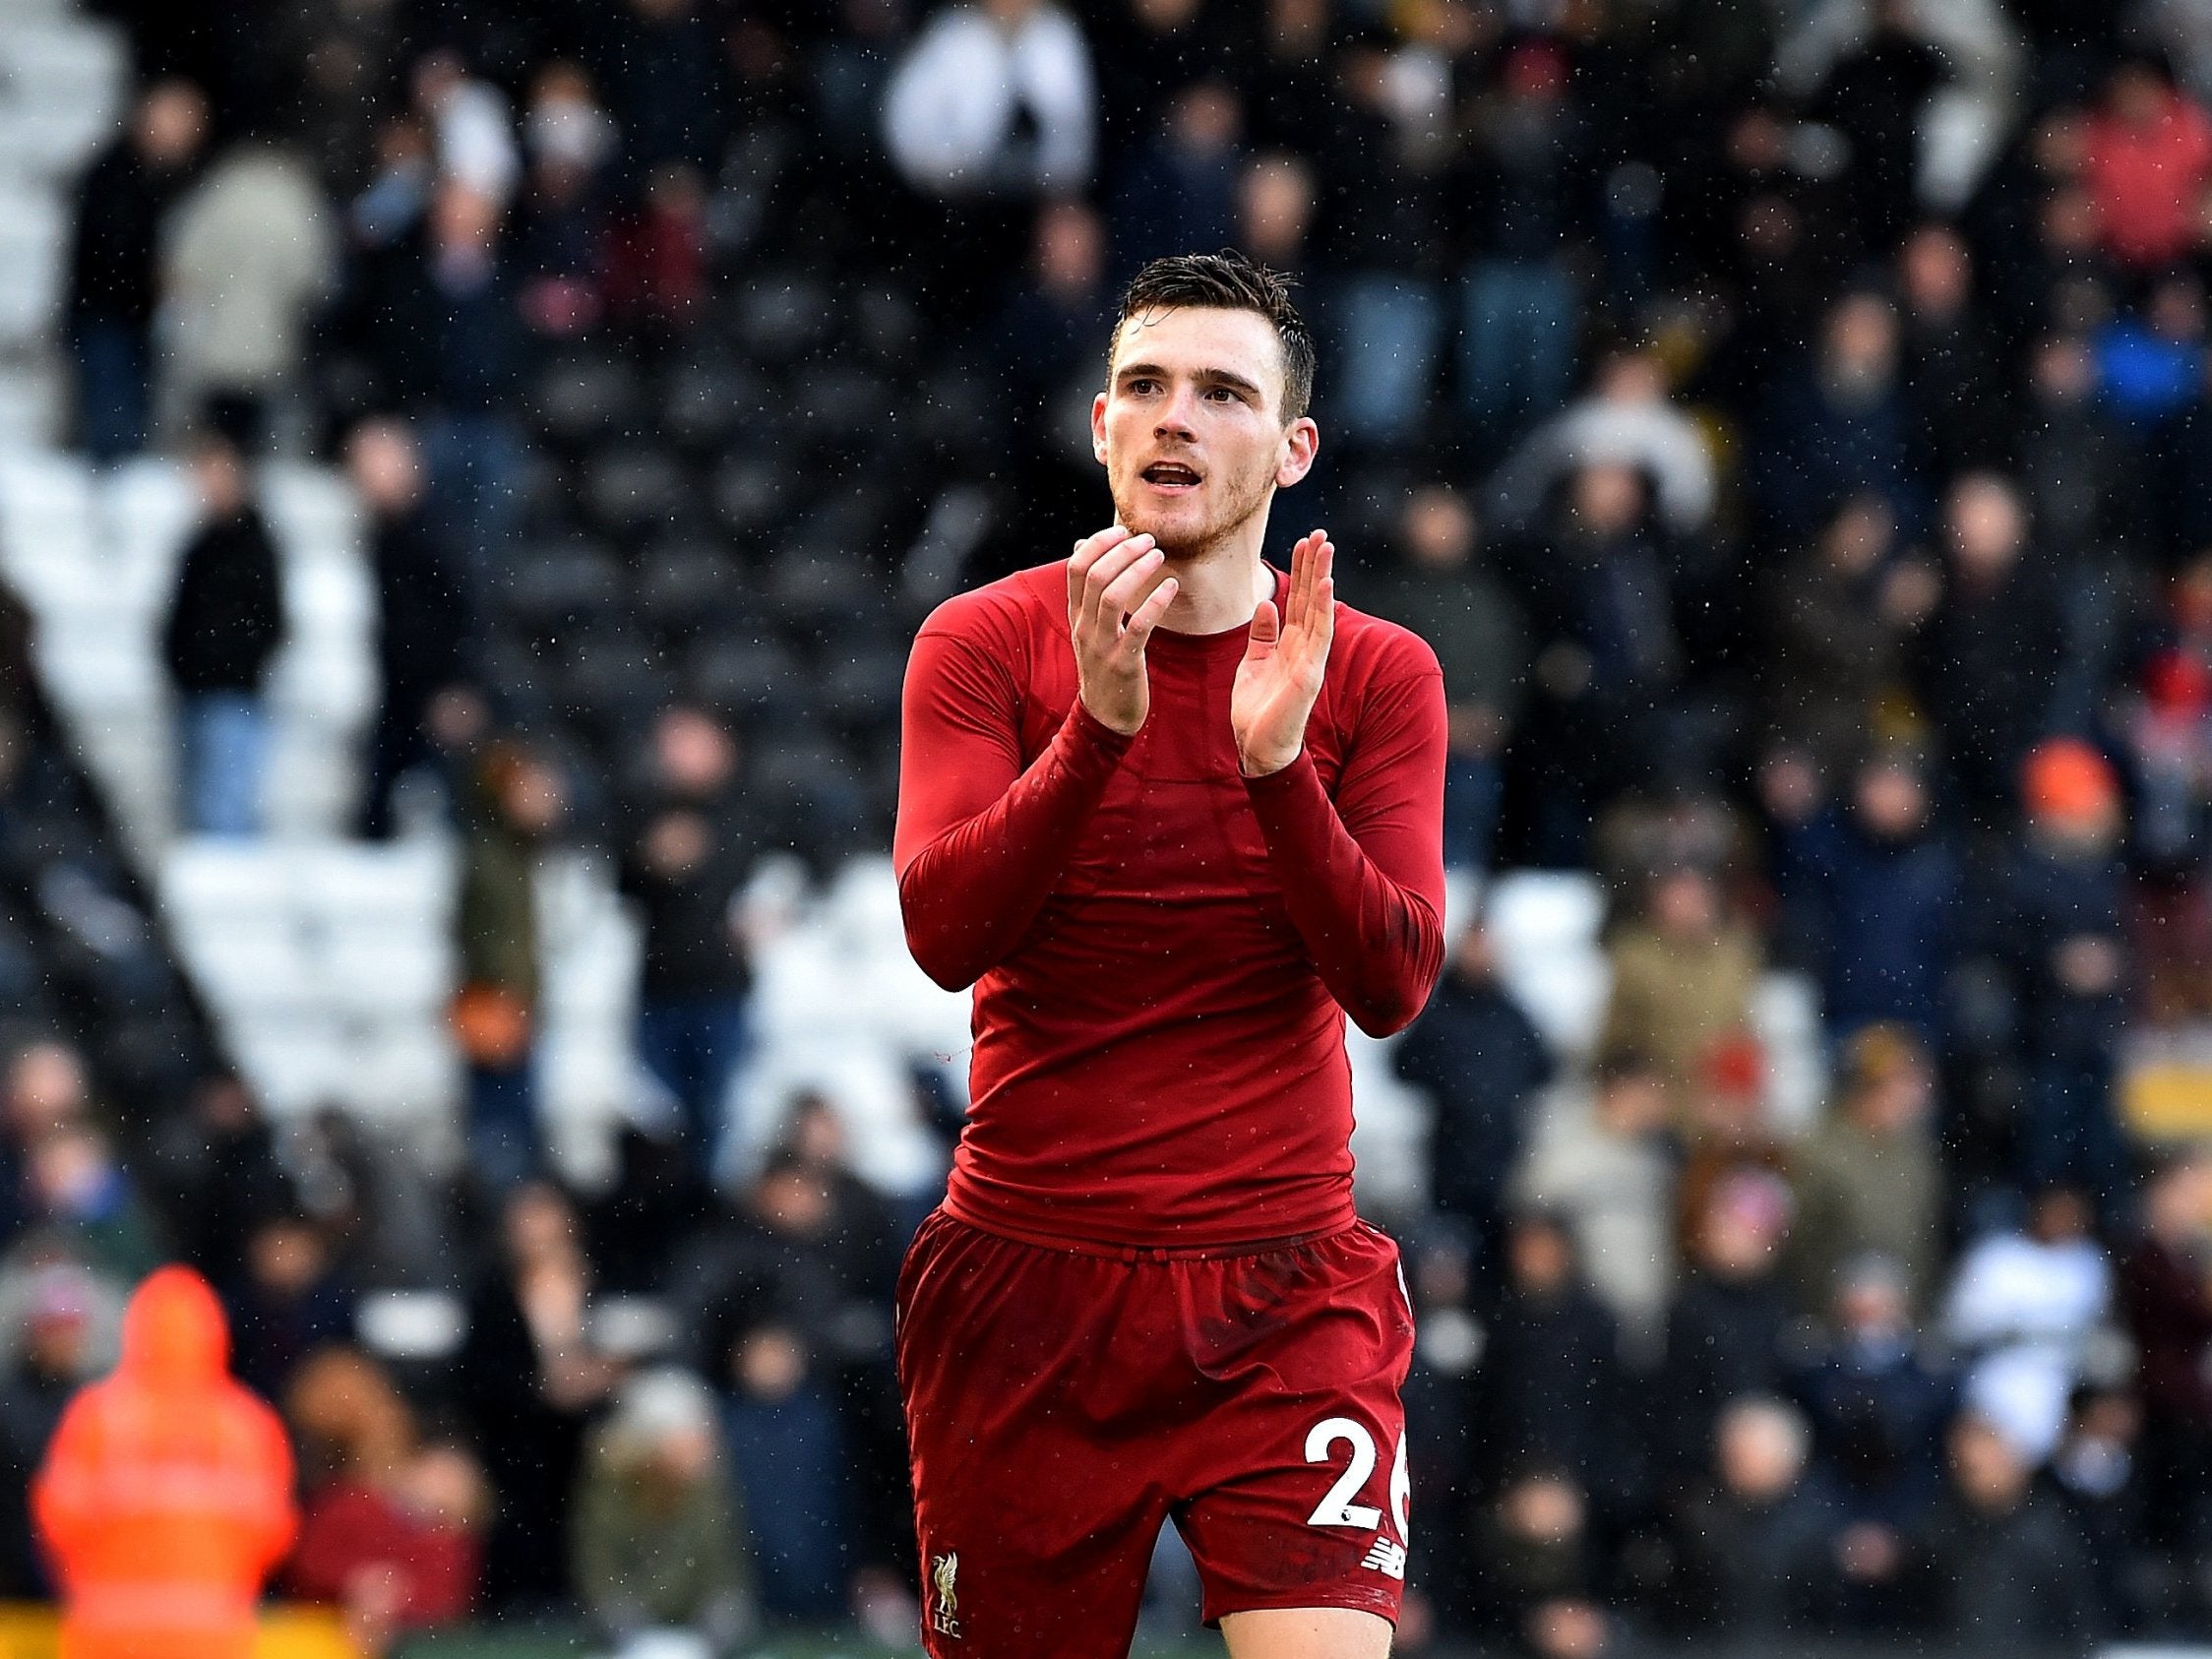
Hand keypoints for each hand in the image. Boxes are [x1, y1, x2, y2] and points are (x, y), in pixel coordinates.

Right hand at [1067, 526, 1178, 734]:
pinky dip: (1156, 601)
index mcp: (1075, 615)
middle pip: (1095, 575)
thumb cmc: (1103, 666)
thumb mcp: (1089, 629)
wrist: (1105, 716)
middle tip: (1149, 540)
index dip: (1099, 543)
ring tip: (1160, 556)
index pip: (1076, 567)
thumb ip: (1088, 592)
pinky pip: (1139, 626)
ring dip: (1138, 569)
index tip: (1123, 531)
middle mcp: (1084, 627)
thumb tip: (1083, 545)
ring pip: (1113, 596)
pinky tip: (1171, 586)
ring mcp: (1102, 646)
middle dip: (1123, 550)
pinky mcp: (1124, 662)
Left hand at [1233, 530, 1333, 775]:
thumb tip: (1266, 604)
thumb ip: (1262, 635)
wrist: (1257, 747)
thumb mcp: (1253, 664)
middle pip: (1310, 598)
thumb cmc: (1256, 710)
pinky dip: (1322, 609)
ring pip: (1319, 610)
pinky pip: (1318, 636)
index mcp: (1289, 644)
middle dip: (1315, 566)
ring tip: (1326, 548)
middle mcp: (1304, 647)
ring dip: (1322, 578)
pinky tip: (1325, 585)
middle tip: (1320, 534)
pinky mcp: (1309, 674)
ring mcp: (1310, 659)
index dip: (1301, 571)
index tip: (1303, 542)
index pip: (1297, 600)